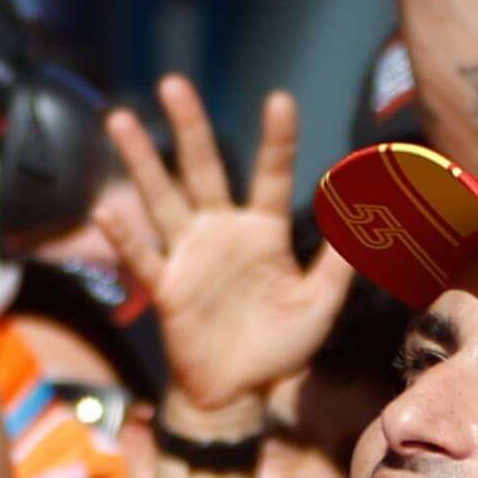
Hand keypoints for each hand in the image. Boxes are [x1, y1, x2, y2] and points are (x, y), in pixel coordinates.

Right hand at [105, 79, 353, 421]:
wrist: (238, 394)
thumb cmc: (280, 348)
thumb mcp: (320, 305)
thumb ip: (338, 264)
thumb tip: (370, 221)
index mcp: (264, 232)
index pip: (271, 175)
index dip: (277, 140)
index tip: (279, 100)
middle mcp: (222, 232)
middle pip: (203, 170)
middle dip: (189, 127)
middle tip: (174, 83)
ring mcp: (190, 256)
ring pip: (162, 199)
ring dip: (143, 162)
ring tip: (120, 120)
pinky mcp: (166, 288)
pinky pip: (142, 258)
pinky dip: (124, 238)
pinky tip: (108, 211)